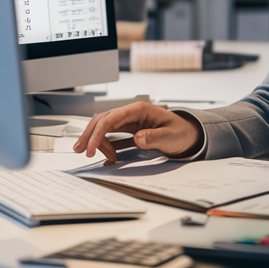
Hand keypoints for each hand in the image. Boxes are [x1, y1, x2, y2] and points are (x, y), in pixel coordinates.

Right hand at [71, 103, 202, 163]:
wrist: (188, 135)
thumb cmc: (181, 132)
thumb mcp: (170, 136)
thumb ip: (154, 137)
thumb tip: (137, 137)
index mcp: (139, 110)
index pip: (111, 118)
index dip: (98, 134)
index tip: (90, 148)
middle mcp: (131, 113)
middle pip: (102, 120)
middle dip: (89, 135)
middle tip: (80, 150)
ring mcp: (129, 121)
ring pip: (104, 127)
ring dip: (96, 140)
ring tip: (99, 157)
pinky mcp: (130, 129)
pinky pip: (112, 135)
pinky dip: (105, 144)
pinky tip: (103, 155)